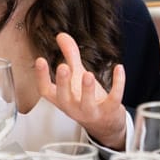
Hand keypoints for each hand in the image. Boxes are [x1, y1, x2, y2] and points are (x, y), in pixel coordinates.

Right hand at [34, 32, 127, 148]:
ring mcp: (91, 112)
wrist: (106, 124)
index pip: (46, 91)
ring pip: (87, 103)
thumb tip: (61, 35)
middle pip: (64, 98)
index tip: (40, 60)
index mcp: (62, 99)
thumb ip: (70, 56)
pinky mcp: (109, 111)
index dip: (41, 77)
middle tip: (63, 67)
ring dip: (87, 89)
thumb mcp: (77, 76)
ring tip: (88, 74)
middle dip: (63, 83)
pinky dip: (118, 83)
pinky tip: (119, 68)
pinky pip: (113, 98)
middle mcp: (73, 107)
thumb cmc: (88, 99)